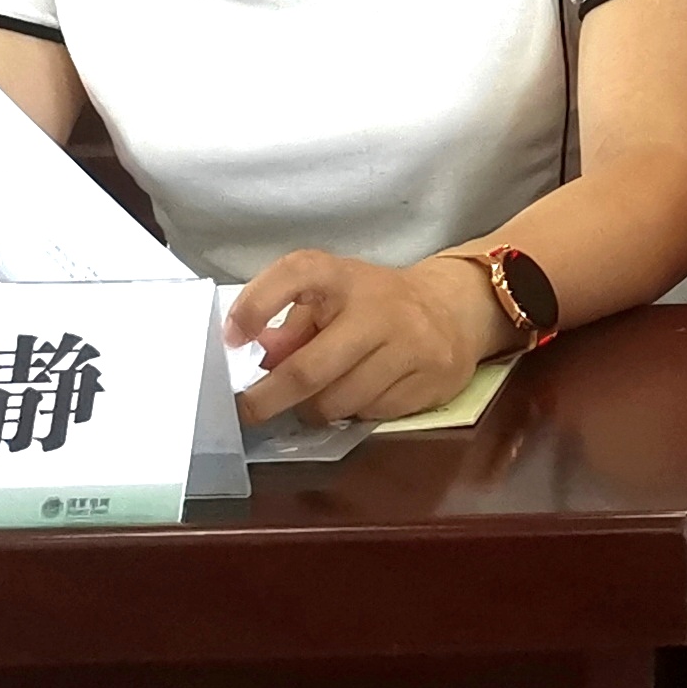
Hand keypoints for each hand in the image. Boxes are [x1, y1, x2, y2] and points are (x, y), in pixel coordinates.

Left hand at [225, 249, 505, 426]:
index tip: (231, 338)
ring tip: (321, 396)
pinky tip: (363, 394)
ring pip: (338, 402)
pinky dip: (356, 412)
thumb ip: (289, 327)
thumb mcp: (331, 299)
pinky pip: (372, 414)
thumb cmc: (375, 304)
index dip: (257, 304)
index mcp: (346, 277)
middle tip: (249, 411)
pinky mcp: (433, 377)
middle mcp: (381, 308)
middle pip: (309, 369)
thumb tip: (252, 360)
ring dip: (316, 409)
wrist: (455, 308)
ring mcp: (412, 344)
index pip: (298, 273)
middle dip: (269, 399)